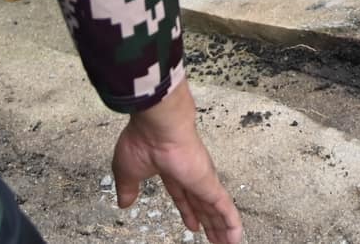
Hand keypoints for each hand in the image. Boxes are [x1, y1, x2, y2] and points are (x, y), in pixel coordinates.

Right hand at [113, 82, 242, 242]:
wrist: (158, 126)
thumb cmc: (142, 141)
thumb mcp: (127, 172)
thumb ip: (128, 189)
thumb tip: (124, 203)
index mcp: (170, 170)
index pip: (183, 196)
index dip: (188, 212)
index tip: (194, 225)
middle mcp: (190, 174)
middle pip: (202, 206)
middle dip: (209, 223)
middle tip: (216, 238)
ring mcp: (202, 179)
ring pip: (216, 210)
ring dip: (222, 229)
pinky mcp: (209, 183)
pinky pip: (224, 208)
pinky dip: (231, 224)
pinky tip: (235, 236)